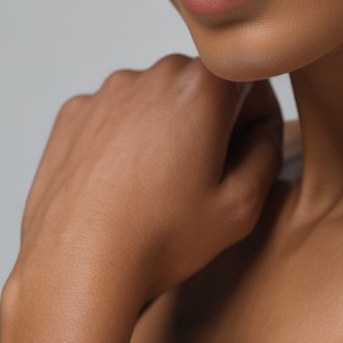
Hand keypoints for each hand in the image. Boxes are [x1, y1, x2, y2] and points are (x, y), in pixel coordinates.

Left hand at [9, 55, 284, 308]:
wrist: (75, 268)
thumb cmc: (160, 240)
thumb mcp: (242, 206)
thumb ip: (268, 151)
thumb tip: (262, 127)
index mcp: (201, 86)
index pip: (250, 79)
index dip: (257, 119)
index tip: (246, 155)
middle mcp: (152, 74)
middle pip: (201, 86)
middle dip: (211, 123)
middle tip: (203, 180)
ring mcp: (107, 92)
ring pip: (156, 100)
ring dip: (166, 130)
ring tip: (157, 189)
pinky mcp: (74, 114)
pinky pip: (114, 115)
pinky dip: (124, 140)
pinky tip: (122, 185)